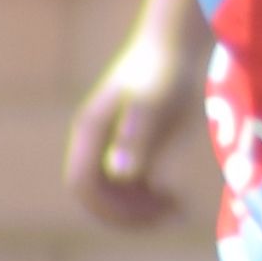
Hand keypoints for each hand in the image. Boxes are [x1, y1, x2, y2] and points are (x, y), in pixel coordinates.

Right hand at [65, 37, 197, 230]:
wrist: (173, 46)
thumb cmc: (165, 72)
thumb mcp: (155, 104)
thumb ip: (137, 137)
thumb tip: (118, 174)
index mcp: (90, 131)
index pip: (83, 185)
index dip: (110, 208)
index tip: (150, 214)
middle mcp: (93, 142)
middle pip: (95, 196)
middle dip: (128, 214)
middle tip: (171, 214)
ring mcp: (107, 147)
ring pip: (111, 196)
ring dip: (139, 211)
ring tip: (179, 207)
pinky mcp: (126, 149)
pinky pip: (127, 188)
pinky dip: (147, 200)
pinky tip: (177, 199)